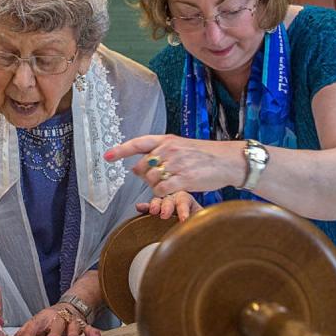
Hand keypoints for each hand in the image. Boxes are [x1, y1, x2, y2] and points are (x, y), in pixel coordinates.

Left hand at [14, 303, 100, 335]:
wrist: (68, 307)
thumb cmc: (49, 319)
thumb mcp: (36, 323)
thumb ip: (25, 332)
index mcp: (43, 318)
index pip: (33, 325)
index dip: (28, 334)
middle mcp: (57, 318)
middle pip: (55, 324)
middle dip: (54, 333)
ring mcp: (71, 320)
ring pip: (73, 325)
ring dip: (73, 333)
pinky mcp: (82, 324)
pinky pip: (89, 328)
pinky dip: (93, 332)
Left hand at [105, 134, 242, 196]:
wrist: (229, 161)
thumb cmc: (205, 156)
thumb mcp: (182, 147)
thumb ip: (160, 154)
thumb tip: (137, 168)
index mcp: (167, 140)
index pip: (138, 143)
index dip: (120, 150)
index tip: (107, 156)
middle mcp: (170, 150)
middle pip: (142, 168)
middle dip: (146, 178)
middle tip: (159, 180)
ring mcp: (177, 164)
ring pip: (151, 180)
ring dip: (156, 187)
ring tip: (171, 185)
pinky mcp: (184, 179)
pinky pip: (162, 190)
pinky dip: (163, 194)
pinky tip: (172, 192)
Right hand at [136, 191, 202, 221]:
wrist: (191, 226)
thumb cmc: (196, 221)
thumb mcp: (201, 220)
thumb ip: (202, 221)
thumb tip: (210, 229)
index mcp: (187, 201)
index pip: (185, 201)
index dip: (183, 210)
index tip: (183, 219)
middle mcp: (175, 200)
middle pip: (170, 199)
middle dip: (167, 206)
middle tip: (165, 214)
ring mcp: (164, 204)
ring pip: (158, 201)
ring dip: (155, 205)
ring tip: (154, 211)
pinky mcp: (155, 210)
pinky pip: (148, 207)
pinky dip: (144, 207)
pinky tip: (140, 207)